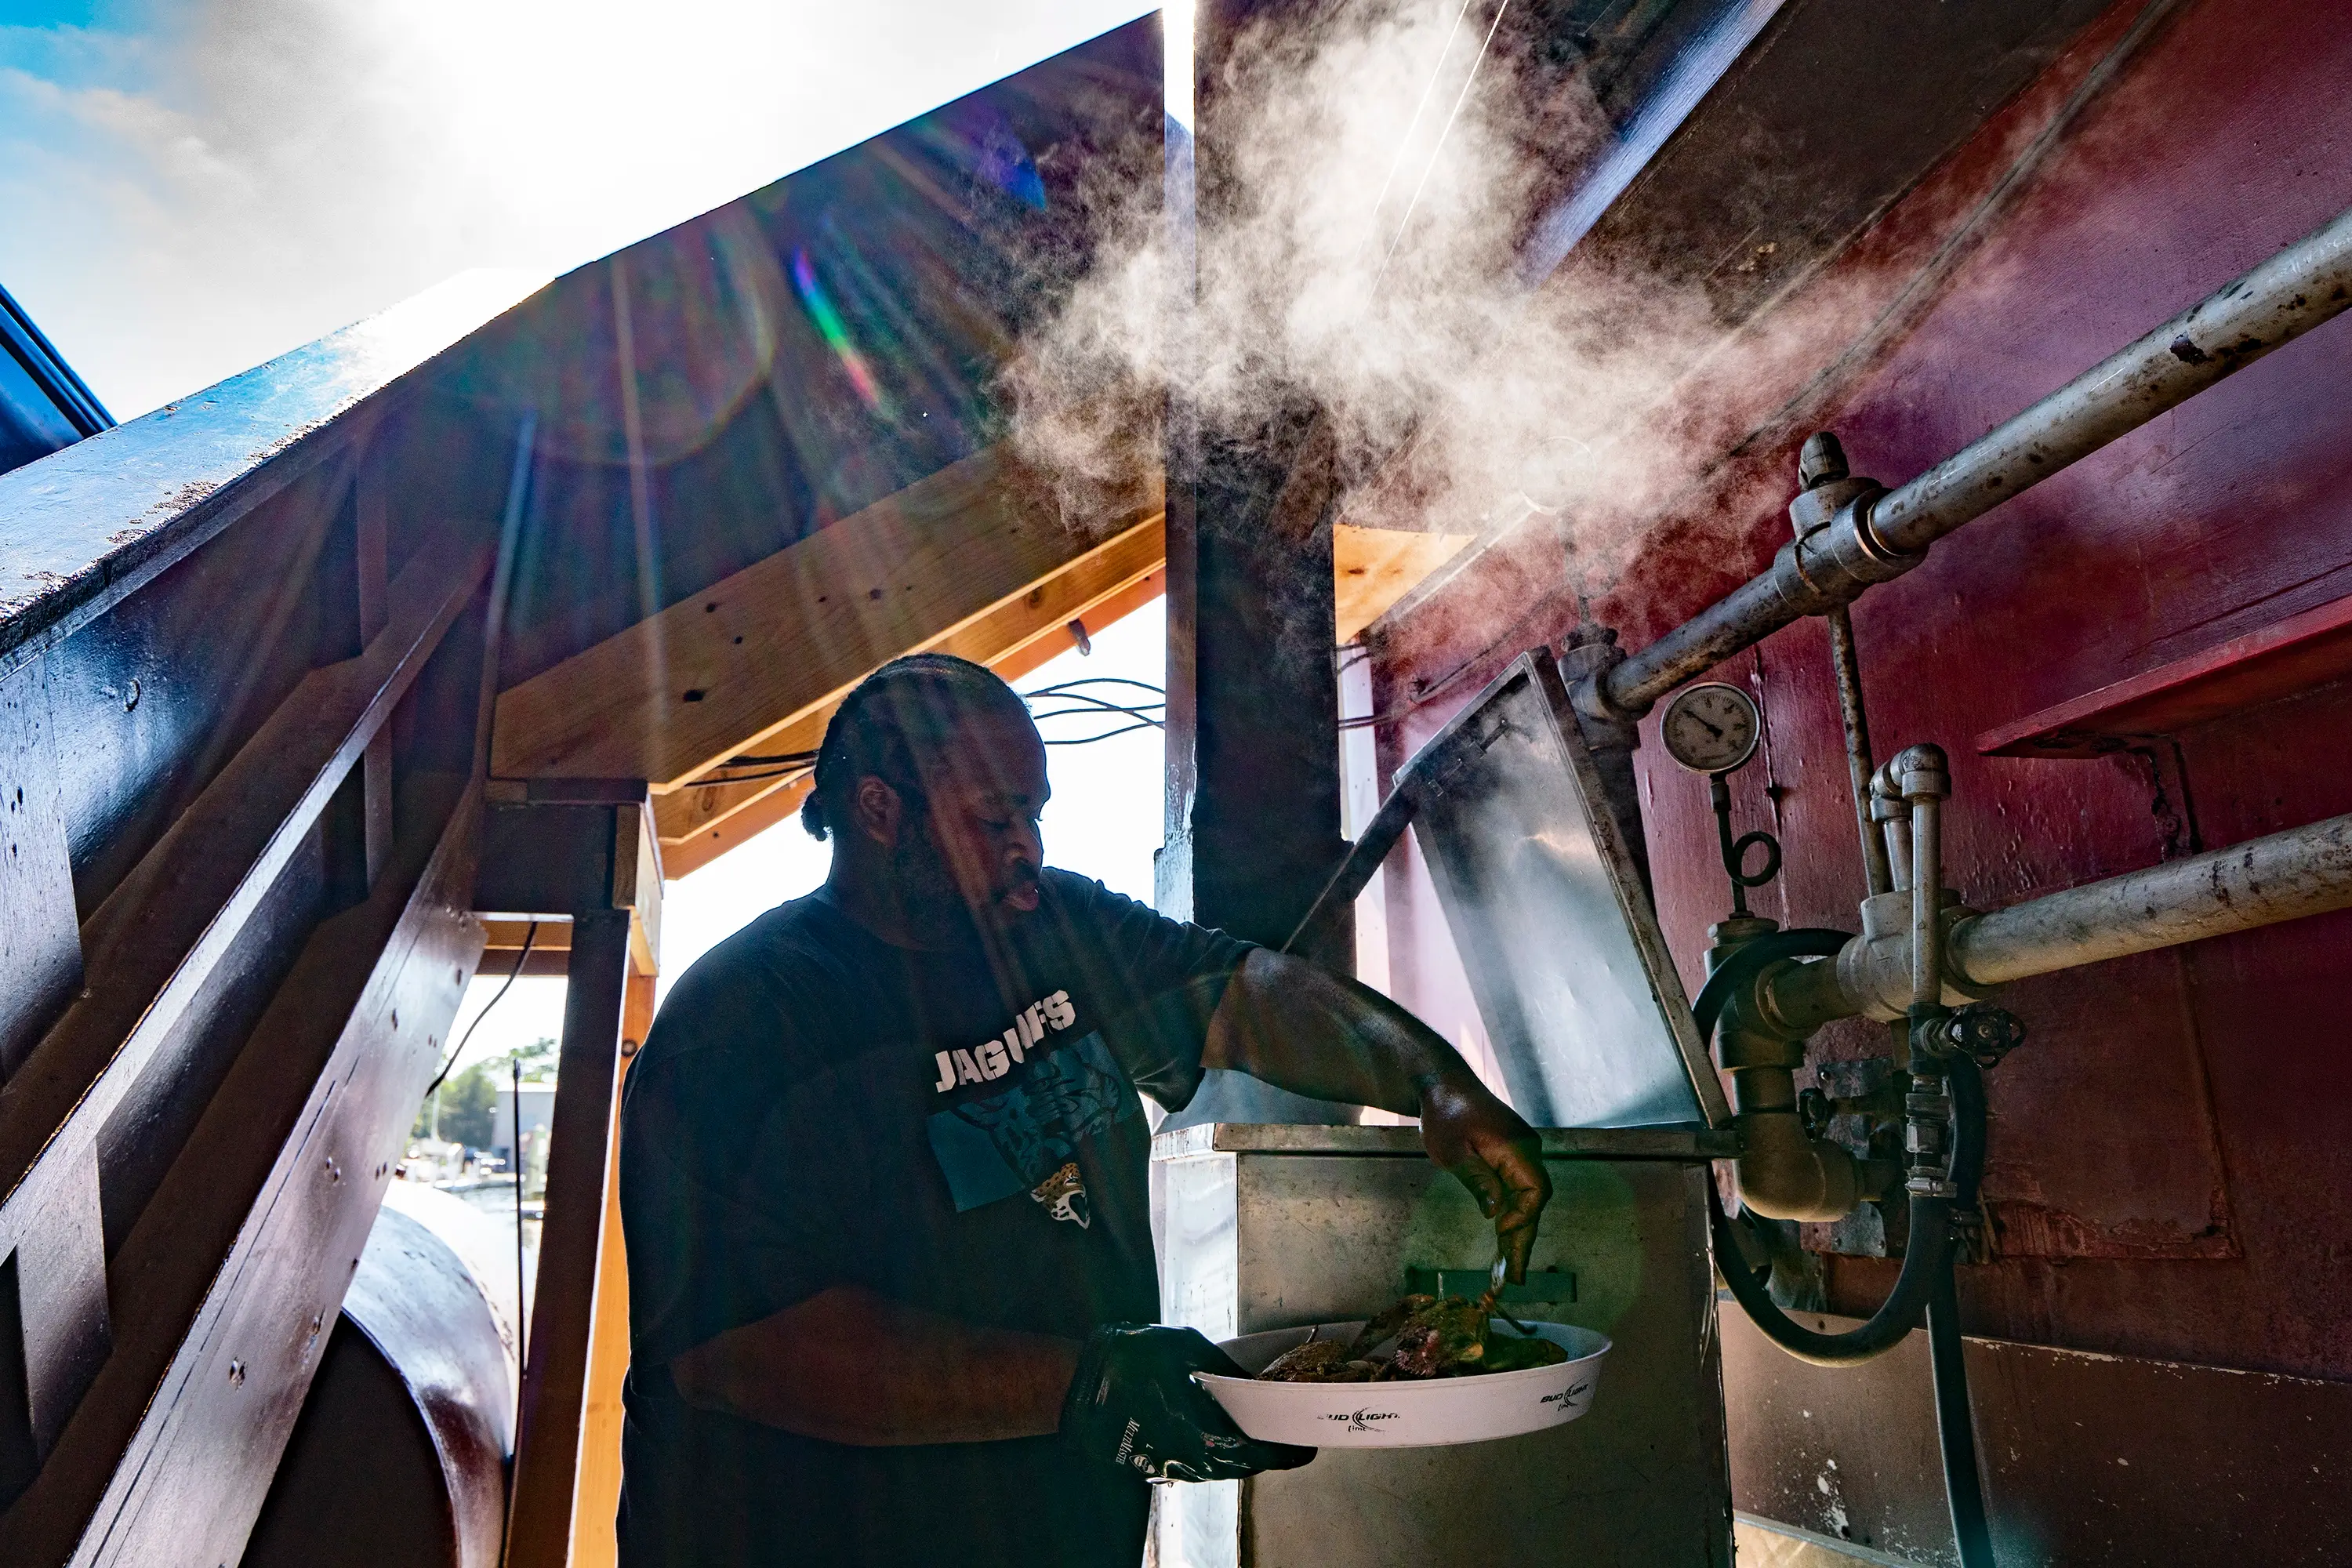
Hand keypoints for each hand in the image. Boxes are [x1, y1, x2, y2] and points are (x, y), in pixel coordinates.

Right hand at [1061, 1324, 1314, 1482]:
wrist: (1076, 1383)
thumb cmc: (1131, 1359)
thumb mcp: (1184, 1347)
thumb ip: (1220, 1368)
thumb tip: (1247, 1382)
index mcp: (1198, 1433)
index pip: (1254, 1454)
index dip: (1284, 1455)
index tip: (1306, 1449)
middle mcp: (1186, 1459)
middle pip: (1238, 1468)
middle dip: (1265, 1456)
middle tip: (1285, 1441)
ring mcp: (1166, 1465)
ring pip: (1216, 1471)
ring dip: (1240, 1458)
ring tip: (1257, 1437)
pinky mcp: (1151, 1464)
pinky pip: (1194, 1466)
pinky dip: (1214, 1456)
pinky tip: (1218, 1437)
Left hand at [1417, 1073, 1551, 1282]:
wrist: (1443, 1084)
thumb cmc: (1445, 1114)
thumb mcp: (1454, 1152)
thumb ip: (1479, 1182)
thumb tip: (1496, 1214)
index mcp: (1516, 1148)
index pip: (1535, 1191)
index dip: (1522, 1217)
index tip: (1499, 1232)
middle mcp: (1526, 1150)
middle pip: (1534, 1200)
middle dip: (1523, 1237)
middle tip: (1513, 1276)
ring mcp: (1521, 1152)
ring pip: (1527, 1198)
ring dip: (1518, 1230)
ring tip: (1510, 1267)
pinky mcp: (1512, 1155)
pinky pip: (1518, 1189)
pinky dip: (1512, 1213)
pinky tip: (1505, 1238)